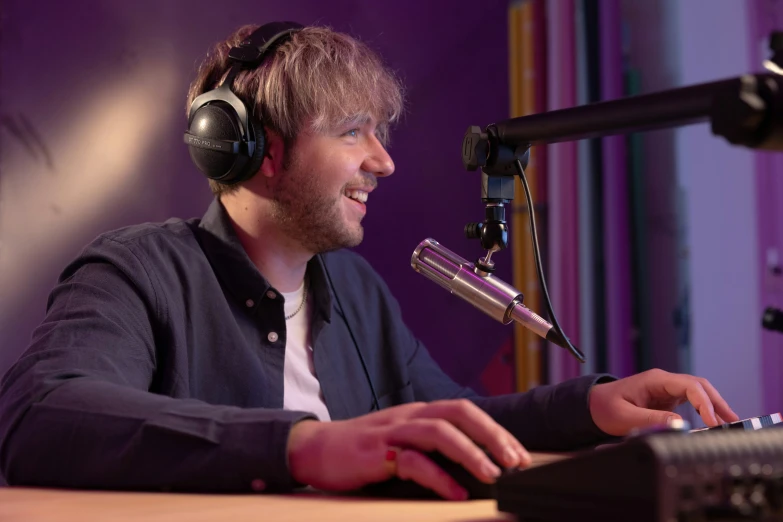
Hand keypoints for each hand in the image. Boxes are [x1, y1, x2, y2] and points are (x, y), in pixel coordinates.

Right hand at [286, 399, 530, 499]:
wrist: (314, 449)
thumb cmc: (361, 451)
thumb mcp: (401, 443)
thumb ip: (430, 449)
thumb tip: (470, 468)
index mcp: (419, 413)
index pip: (465, 412)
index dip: (495, 430)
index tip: (520, 454)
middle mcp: (410, 416)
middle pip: (460, 413)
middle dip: (492, 435)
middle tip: (517, 461)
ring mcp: (393, 432)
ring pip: (440, 432)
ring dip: (471, 452)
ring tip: (494, 475)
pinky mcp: (377, 452)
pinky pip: (413, 461)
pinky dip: (438, 477)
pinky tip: (455, 493)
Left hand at [588, 369, 739, 435]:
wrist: (593, 405)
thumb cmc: (605, 408)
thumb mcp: (625, 417)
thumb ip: (651, 420)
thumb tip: (680, 425)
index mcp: (655, 380)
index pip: (689, 386)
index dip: (704, 403)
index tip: (712, 421)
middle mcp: (664, 382)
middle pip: (699, 386)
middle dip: (717, 402)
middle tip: (733, 421)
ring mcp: (666, 390)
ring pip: (698, 392)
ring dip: (714, 405)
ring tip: (731, 422)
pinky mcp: (667, 400)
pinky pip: (691, 401)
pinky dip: (705, 410)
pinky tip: (714, 422)